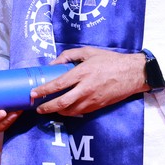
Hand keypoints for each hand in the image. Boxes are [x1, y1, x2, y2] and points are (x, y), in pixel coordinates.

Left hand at [31, 47, 147, 115]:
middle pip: (61, 103)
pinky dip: (70, 112)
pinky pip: (80, 112)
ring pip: (70, 111)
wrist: (132, 74)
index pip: (58, 84)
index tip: (33, 93)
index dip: (43, 90)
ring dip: (57, 112)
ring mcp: (92, 100)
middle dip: (47, 107)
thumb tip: (53, 63)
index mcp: (82, 73)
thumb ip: (69, 55)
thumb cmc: (110, 60)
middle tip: (38, 108)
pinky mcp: (98, 106)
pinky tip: (65, 109)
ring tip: (49, 109)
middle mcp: (85, 89)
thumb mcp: (88, 52)